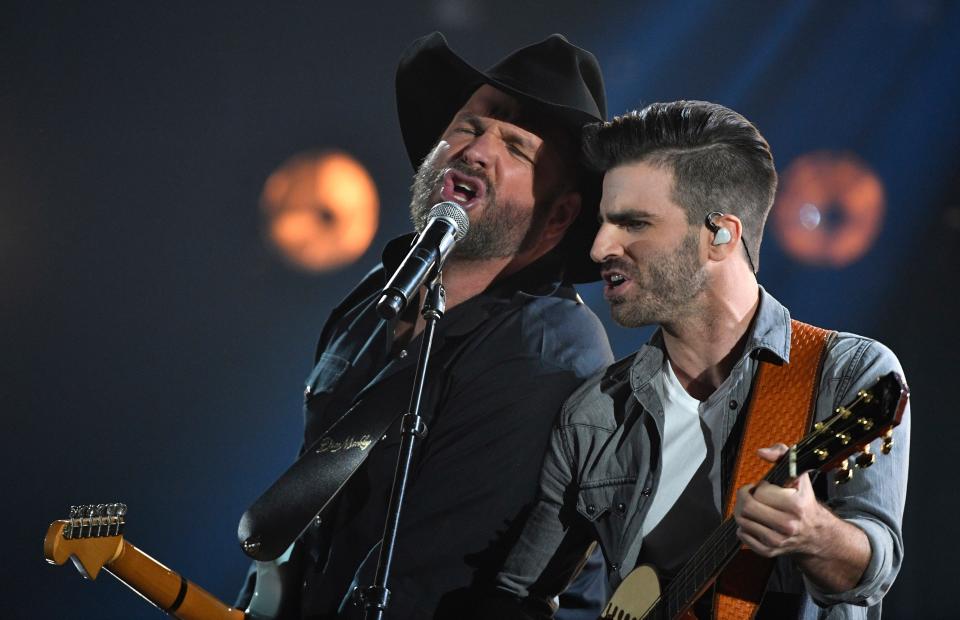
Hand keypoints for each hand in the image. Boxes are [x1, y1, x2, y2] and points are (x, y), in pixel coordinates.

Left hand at [733, 443, 829, 558]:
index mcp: (796, 506)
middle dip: (744, 497)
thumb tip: (761, 453)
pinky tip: (754, 521)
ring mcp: (777, 541)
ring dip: (742, 510)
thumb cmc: (804, 501)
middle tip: (750, 494)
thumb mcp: (799, 474)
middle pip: (747, 508)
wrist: (817, 535)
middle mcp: (787, 526)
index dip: (758, 487)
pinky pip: (743, 536)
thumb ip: (782, 454)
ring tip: (752, 506)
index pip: (760, 493)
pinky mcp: (769, 551)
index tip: (763, 487)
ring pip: (742, 521)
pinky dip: (743, 526)